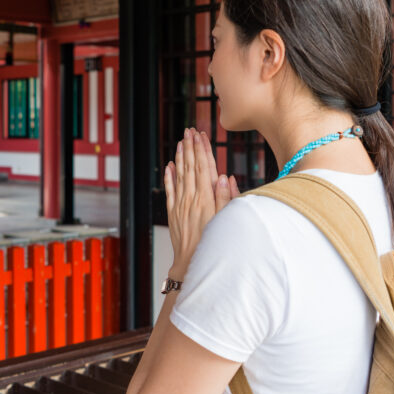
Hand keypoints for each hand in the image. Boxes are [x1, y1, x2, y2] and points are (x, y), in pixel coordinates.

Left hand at [164, 129, 239, 273]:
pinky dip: (168, 176)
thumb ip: (225, 197)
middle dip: (190, 147)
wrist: (191, 262)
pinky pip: (169, 190)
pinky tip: (168, 165)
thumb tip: (223, 176)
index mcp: (205, 198)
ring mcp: (180, 204)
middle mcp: (191, 198)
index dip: (202, 149)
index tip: (201, 135)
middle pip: (191, 167)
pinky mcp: (172, 212)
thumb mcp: (224, 220)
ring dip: (180, 157)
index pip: (204, 167)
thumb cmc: (212, 243)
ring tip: (181, 142)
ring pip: (179, 175)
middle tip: (189, 131)